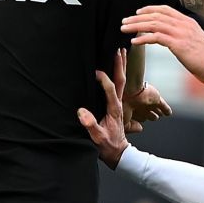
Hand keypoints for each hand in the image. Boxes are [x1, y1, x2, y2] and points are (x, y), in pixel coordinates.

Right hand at [80, 48, 132, 166]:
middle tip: (118, 49)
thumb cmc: (108, 146)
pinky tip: (115, 68)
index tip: (96, 72)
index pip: (110, 90)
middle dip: (119, 65)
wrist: (118, 153)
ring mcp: (118, 103)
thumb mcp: (97, 138)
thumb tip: (81, 112)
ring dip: (121, 66)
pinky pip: (118, 86)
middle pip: (120, 80)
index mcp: (114, 109)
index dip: (103, 80)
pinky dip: (118, 74)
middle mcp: (117, 104)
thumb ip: (90, 125)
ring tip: (121, 51)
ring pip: (121, 81)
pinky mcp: (115, 105)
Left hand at [122, 5, 203, 84]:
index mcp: (187, 22)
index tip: (138, 12)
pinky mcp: (178, 44)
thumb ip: (182, 35)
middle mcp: (183, 24)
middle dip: (138, 18)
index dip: (149, 10)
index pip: (165, 10)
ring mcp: (181, 33)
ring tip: (124, 29)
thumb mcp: (194, 41)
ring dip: (136, 26)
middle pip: (156, 15)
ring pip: (153, 24)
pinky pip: (156, 37)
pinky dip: (143, 38)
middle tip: (125, 21)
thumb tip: (170, 38)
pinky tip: (134, 41)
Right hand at [124, 76, 171, 132]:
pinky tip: (168, 113)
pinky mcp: (156, 99)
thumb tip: (140, 128)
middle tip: (154, 118)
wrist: (128, 91)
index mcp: (130, 109)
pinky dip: (166, 110)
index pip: (137, 116)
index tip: (141, 123)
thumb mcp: (122, 121)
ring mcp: (147, 102)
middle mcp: (139, 105)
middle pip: (146, 112)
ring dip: (158, 113)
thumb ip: (130, 127)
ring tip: (160, 115)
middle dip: (150, 116)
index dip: (140, 119)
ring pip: (155, 109)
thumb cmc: (121, 105)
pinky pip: (163, 106)